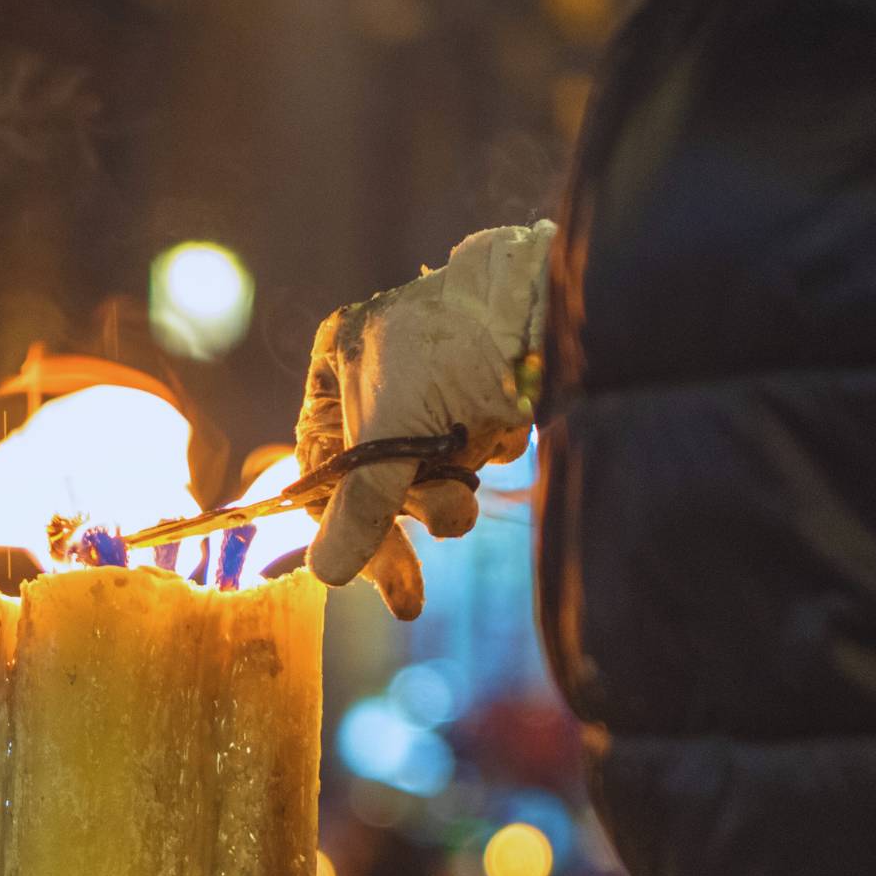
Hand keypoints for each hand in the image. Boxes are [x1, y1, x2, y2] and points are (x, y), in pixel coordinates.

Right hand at [298, 219, 553, 617]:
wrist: (554, 296)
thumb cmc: (459, 352)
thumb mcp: (396, 436)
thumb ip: (360, 509)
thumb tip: (326, 574)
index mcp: (334, 370)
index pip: (321, 474)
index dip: (349, 531)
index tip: (390, 578)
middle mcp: (375, 378)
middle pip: (377, 481)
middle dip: (418, 505)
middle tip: (433, 559)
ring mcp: (429, 387)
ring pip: (428, 473)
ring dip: (458, 482)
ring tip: (488, 451)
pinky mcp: (479, 392)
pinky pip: (471, 451)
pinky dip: (490, 448)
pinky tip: (510, 422)